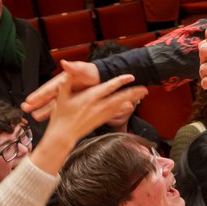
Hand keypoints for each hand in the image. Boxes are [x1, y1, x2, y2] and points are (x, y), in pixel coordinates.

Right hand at [22, 60, 99, 121]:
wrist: (100, 79)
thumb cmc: (90, 72)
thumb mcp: (83, 69)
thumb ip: (74, 68)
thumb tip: (65, 63)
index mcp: (63, 81)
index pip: (48, 88)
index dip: (39, 94)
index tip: (30, 100)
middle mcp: (62, 88)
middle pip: (46, 97)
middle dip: (36, 103)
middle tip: (25, 108)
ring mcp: (65, 96)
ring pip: (51, 104)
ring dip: (42, 110)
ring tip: (34, 116)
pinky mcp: (71, 102)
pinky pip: (60, 109)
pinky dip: (53, 113)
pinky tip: (46, 118)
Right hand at [30, 71, 147, 173]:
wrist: (63, 135)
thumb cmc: (61, 116)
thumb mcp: (62, 97)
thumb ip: (67, 82)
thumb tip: (67, 70)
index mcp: (89, 98)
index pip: (108, 87)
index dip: (120, 81)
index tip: (130, 77)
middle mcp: (97, 107)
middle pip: (119, 98)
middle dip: (133, 93)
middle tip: (145, 89)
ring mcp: (100, 115)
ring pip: (119, 106)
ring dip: (131, 100)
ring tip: (141, 95)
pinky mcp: (100, 121)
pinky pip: (114, 114)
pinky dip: (123, 109)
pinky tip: (130, 106)